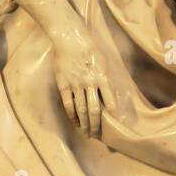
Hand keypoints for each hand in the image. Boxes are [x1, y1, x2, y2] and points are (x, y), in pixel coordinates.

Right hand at [50, 23, 131, 137]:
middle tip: (97, 136)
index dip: (110, 116)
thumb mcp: (104, 61)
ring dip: (84, 123)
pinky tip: (75, 121)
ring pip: (81, 109)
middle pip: (94, 110)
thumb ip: (107, 78)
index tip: (112, 126)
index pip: (109, 102)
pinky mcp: (63, 84)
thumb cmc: (90, 48)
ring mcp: (76, 84)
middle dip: (96, 126)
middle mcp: (90, 82)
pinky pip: (68, 103)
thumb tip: (112, 94)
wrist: (70, 38)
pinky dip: (72, 115)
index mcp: (102, 77)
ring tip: (86, 132)